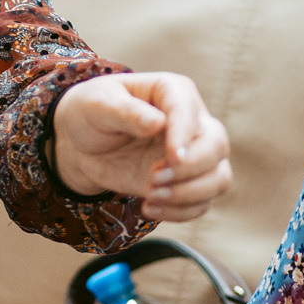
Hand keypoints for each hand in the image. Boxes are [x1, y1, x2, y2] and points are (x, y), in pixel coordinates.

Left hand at [52, 72, 231, 221]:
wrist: (83, 143)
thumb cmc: (92, 112)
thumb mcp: (97, 105)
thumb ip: (125, 111)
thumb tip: (157, 123)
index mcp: (173, 91)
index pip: (189, 111)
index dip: (184, 135)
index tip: (171, 157)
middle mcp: (192, 121)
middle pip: (216, 146)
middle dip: (191, 169)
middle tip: (152, 179)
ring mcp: (193, 154)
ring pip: (219, 178)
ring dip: (189, 194)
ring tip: (150, 198)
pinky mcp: (186, 181)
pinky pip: (202, 202)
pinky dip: (179, 211)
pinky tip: (148, 207)